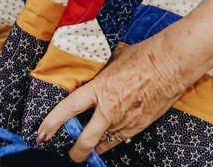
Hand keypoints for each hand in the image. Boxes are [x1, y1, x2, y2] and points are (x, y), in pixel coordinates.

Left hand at [36, 38, 188, 160]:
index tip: (41, 134)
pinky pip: (120, 139)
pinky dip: (113, 140)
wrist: (171, 65)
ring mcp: (125, 120)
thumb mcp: (114, 62)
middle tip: (71, 155)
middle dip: (75, 152)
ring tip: (89, 146)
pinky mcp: (139, 126)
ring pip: (104, 142)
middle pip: (86, 140)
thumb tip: (95, 76)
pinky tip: (110, 138)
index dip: (52, 123)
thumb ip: (101, 75)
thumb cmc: (144, 56)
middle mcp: (109, 109)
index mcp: (99, 89)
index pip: (68, 110)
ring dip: (96, 145)